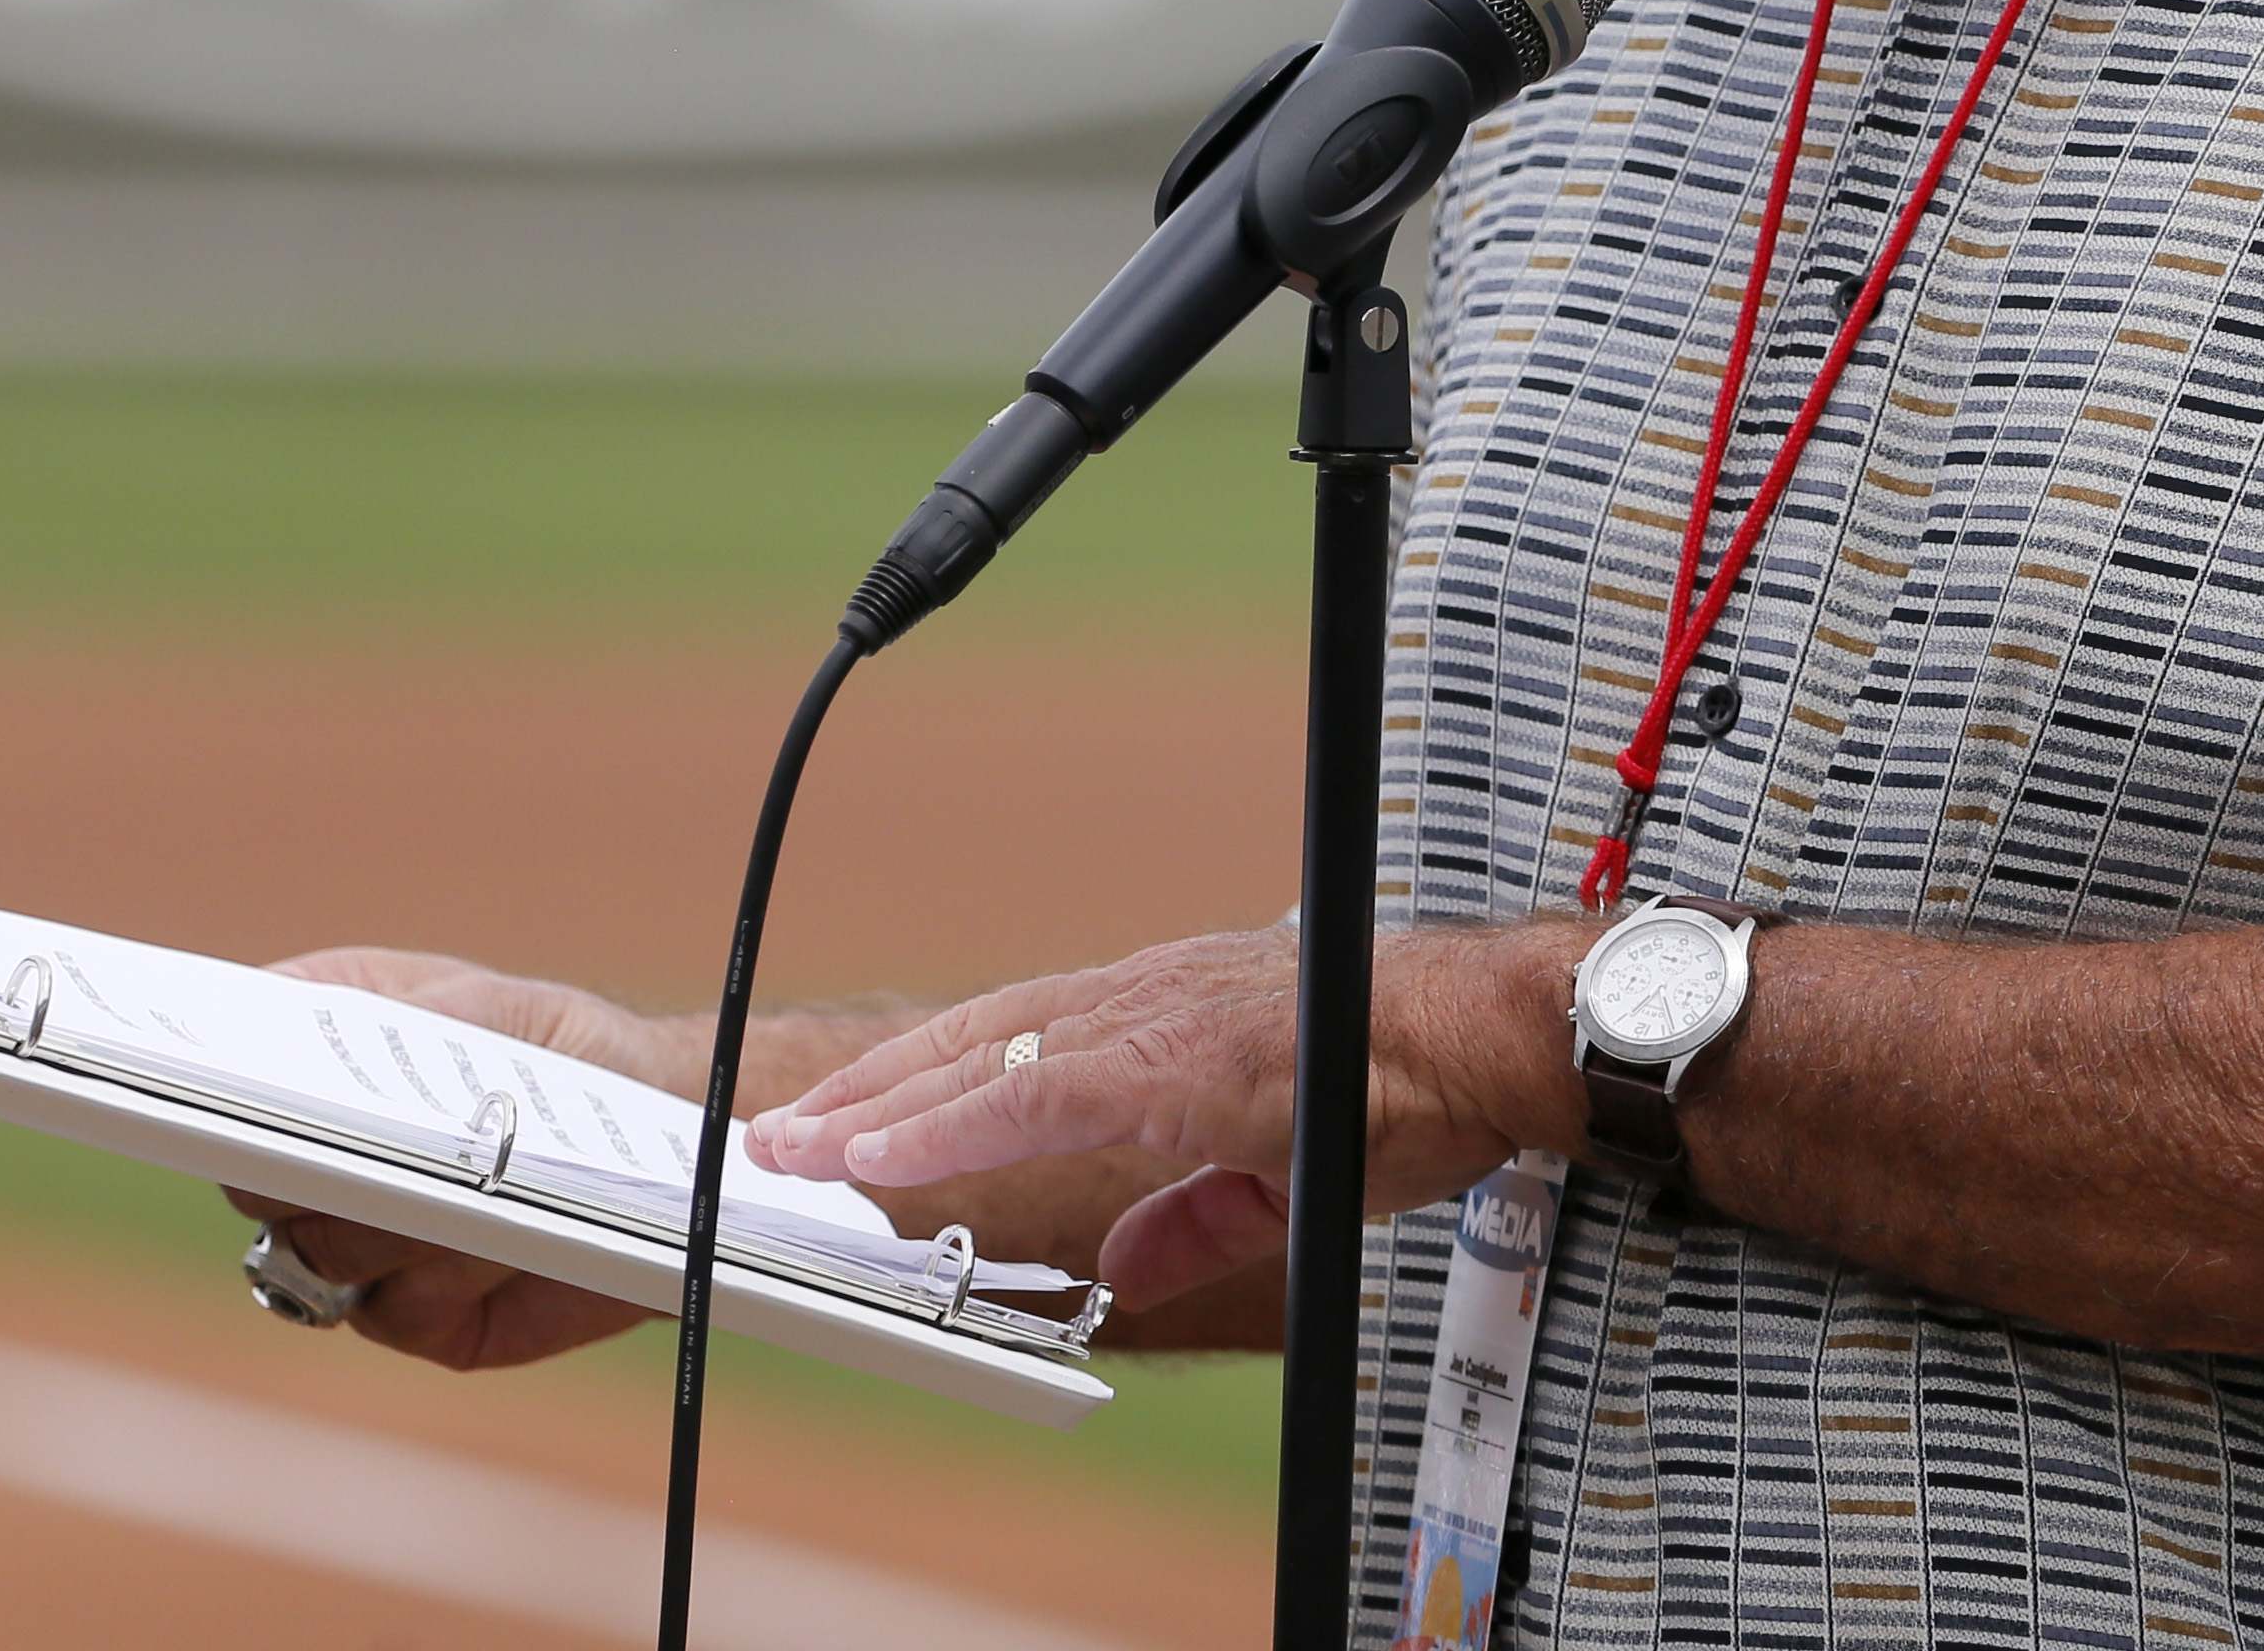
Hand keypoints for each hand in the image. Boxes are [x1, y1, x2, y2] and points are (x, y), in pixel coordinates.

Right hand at [214, 948, 893, 1373]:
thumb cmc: (562, 1053)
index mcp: (319, 1076)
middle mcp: (327, 1174)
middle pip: (253, 1183)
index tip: (175, 1068)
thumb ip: (393, 1015)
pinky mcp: (431, 1324)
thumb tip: (295, 1018)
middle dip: (292, 1161)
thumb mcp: (485, 1008)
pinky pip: (401, 1309)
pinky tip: (512, 1235)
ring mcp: (370, 1257)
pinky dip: (454, 1269)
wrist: (672, 1141)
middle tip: (334, 1135)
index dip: (185, 1081)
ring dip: (394, 1216)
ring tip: (470, 1174)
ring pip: (325, 1253)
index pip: (216, 1084)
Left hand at [746, 920, 1589, 1305]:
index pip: (1013, 1045)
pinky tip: (883, 1151)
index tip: (845, 1127)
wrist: (1481, 1036)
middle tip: (782, 1138)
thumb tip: (1129, 1261)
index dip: (920, 1087)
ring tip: (798, 1146)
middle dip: (870, 1094)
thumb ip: (1196, 1213)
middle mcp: (1142, 1003)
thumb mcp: (1281, 1171)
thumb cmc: (1403, 1083)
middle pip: (973, 1040)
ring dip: (880, 1107)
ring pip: (982, 1058)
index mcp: (1162, 1022)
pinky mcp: (1170, 1059)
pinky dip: (948, 1121)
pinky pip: (1033, 1091)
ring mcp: (1151, 1021)